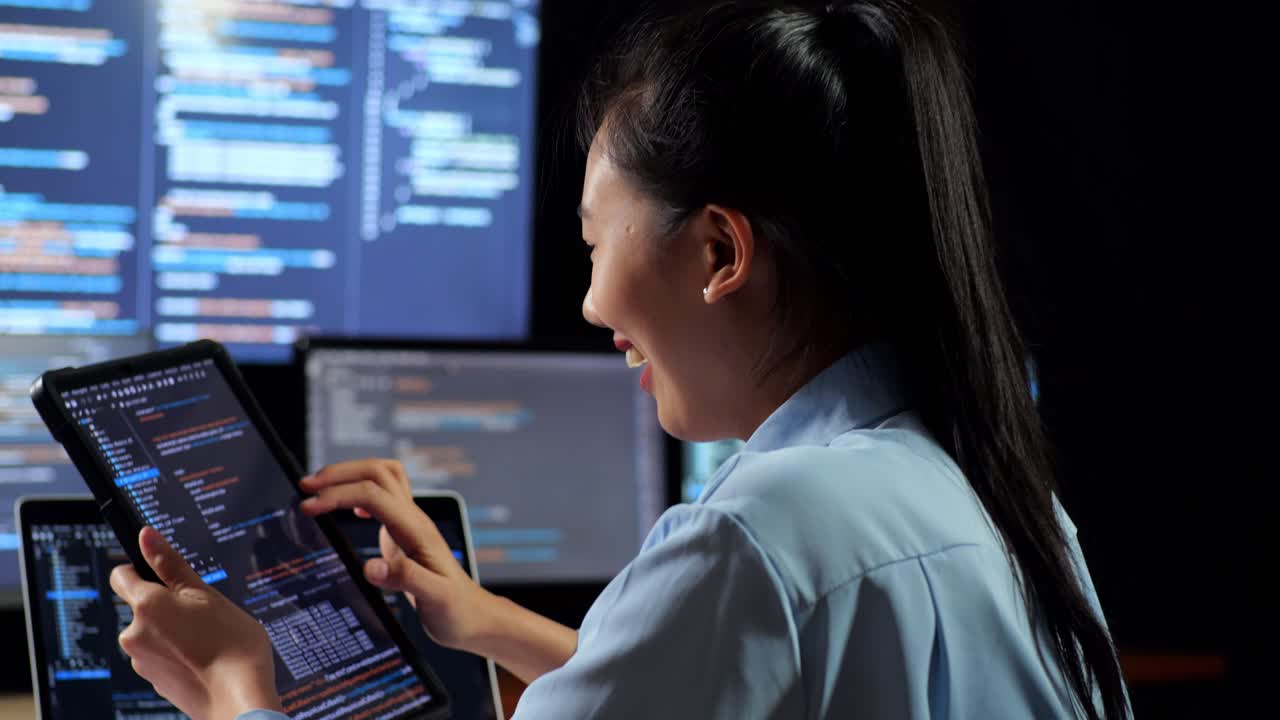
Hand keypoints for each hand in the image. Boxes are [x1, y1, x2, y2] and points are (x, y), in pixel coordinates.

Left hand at [110, 527, 281, 719]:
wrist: (239, 699)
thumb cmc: (230, 646)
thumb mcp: (206, 594)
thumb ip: (171, 564)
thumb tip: (146, 536)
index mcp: (146, 606)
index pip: (122, 575)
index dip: (141, 568)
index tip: (164, 573)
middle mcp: (135, 634)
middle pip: (142, 606)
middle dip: (167, 604)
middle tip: (203, 609)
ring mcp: (143, 661)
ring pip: (154, 632)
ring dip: (174, 629)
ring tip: (210, 636)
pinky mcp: (155, 682)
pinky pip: (163, 656)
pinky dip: (180, 652)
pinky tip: (206, 656)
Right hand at [299, 459, 495, 650]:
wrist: (474, 617)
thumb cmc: (456, 611)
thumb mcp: (435, 598)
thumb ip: (405, 579)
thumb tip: (371, 566)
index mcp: (416, 531)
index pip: (373, 495)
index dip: (338, 494)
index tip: (308, 506)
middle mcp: (414, 520)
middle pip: (378, 472)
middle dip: (341, 473)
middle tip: (307, 486)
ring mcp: (410, 525)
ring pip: (382, 478)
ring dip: (351, 475)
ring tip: (320, 487)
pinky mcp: (404, 534)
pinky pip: (383, 497)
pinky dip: (360, 492)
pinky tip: (348, 509)